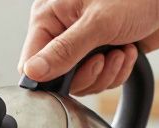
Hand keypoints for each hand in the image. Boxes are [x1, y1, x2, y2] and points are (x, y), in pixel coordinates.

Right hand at [20, 0, 158, 93]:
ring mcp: (82, 43)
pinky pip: (99, 79)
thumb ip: (64, 51)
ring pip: (80, 81)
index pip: (31, 61)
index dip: (48, 76)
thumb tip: (33, 72)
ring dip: (105, 73)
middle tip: (102, 60)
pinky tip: (126, 50)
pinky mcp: (100, 53)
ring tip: (120, 51)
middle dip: (86, 75)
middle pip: (57, 77)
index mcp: (50, 15)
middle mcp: (62, 30)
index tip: (71, 76)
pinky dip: (116, 71)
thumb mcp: (99, 23)